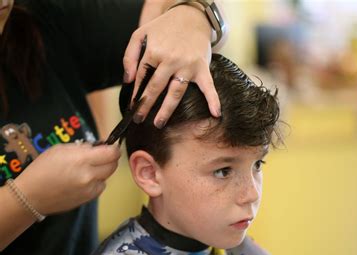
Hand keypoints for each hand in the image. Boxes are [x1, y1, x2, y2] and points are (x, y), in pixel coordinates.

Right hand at [13, 143, 120, 215]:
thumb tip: (98, 147)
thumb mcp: (60, 149)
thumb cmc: (42, 169)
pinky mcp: (89, 199)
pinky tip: (82, 181)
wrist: (30, 196)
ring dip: (101, 171)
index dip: (113, 149)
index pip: (112, 153)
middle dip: (109, 159)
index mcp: (82, 160)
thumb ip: (82, 148)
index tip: (109, 147)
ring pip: (107, 176)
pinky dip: (95, 182)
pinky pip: (100, 187)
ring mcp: (90, 189)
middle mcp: (89, 175)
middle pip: (113, 165)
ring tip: (85, 170)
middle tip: (99, 157)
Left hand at [123, 4, 220, 127]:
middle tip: (139, 119)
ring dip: (167, 110)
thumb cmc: (164, 28)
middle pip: (155, 88)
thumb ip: (130, 56)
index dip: (136, 93)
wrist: (190, 17)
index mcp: (154, 51)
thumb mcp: (140, 34)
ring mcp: (187, 65)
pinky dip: (213, 99)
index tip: (132, 106)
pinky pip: (208, 86)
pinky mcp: (201, 68)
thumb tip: (127, 80)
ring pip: (175, 92)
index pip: (141, 77)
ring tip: (159, 123)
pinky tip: (216, 113)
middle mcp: (170, 60)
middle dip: (145, 105)